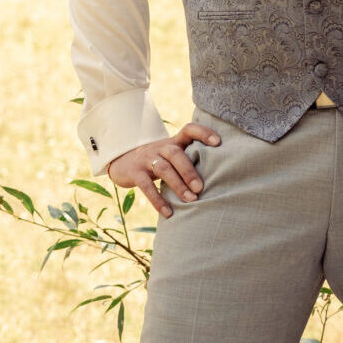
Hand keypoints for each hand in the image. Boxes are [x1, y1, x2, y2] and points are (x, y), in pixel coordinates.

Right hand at [105, 122, 221, 217]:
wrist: (122, 162)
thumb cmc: (157, 161)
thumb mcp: (170, 156)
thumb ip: (189, 160)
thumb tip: (219, 177)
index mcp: (173, 142)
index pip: (188, 129)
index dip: (203, 133)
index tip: (218, 143)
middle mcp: (160, 147)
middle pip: (176, 154)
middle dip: (190, 171)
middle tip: (201, 188)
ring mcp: (146, 159)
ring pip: (164, 169)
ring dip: (178, 185)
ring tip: (191, 200)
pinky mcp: (135, 173)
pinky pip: (147, 186)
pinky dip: (158, 200)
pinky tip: (169, 213)